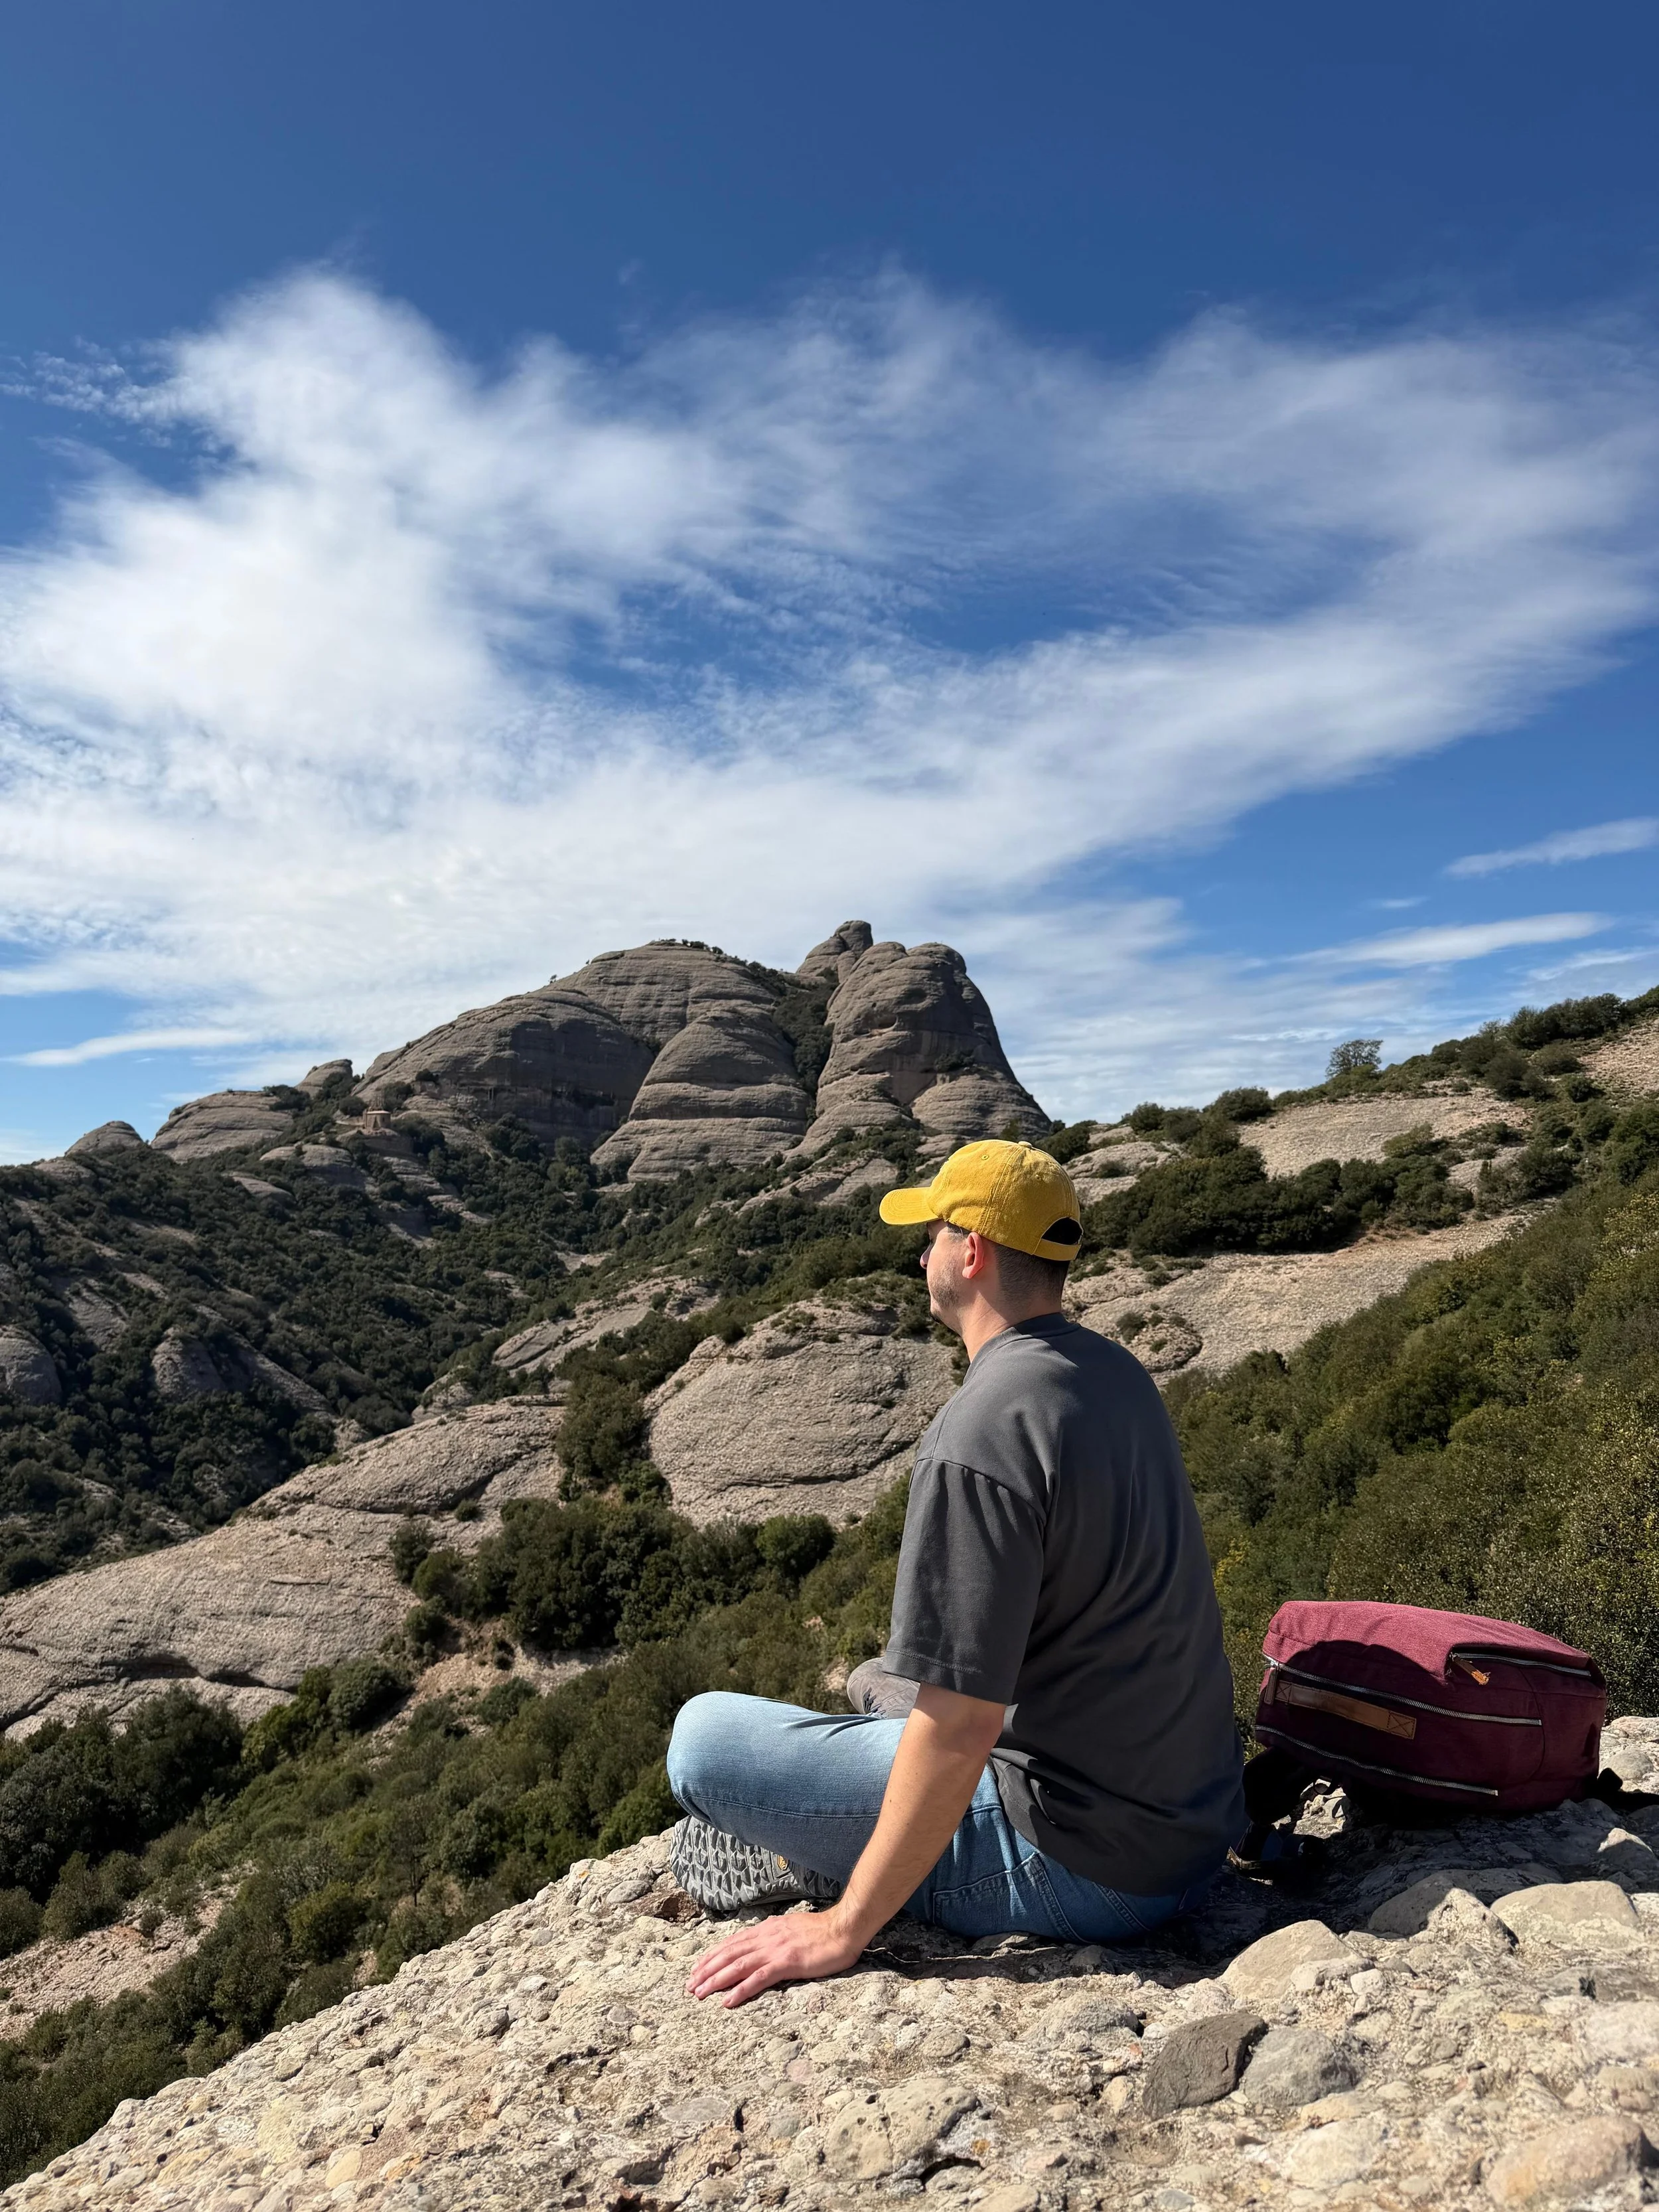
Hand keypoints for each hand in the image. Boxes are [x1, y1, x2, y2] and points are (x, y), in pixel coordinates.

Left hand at [686, 1907, 863, 2007]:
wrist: (844, 1928)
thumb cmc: (823, 1932)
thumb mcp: (793, 1928)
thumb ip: (776, 1935)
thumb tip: (763, 1942)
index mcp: (768, 1929)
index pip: (733, 1942)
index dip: (713, 1955)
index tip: (697, 1968)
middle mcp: (767, 1937)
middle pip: (729, 1953)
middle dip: (707, 1969)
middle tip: (690, 1985)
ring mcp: (776, 1949)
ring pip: (738, 1965)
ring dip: (716, 1980)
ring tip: (699, 1993)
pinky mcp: (787, 1963)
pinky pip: (758, 1978)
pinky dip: (740, 1990)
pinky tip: (728, 2001)